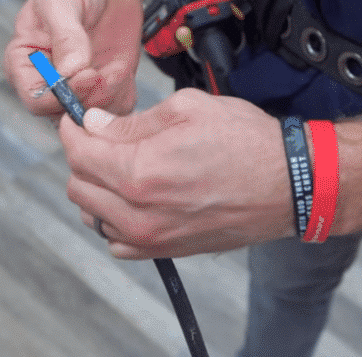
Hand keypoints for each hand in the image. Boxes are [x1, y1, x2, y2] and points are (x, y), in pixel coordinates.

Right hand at [4, 0, 142, 118]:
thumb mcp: (61, 0)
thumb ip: (65, 36)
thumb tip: (68, 72)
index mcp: (24, 62)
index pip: (34, 99)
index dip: (60, 96)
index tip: (86, 74)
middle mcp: (49, 81)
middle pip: (63, 114)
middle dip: (89, 99)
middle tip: (107, 74)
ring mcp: (78, 86)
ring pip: (92, 116)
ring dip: (110, 96)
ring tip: (118, 67)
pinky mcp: (106, 85)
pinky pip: (117, 107)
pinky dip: (124, 93)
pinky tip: (123, 68)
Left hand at [60, 88, 295, 258]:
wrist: (289, 185)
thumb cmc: (246, 142)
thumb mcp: (187, 109)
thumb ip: (133, 122)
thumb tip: (96, 125)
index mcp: (140, 171)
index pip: (78, 153)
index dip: (72, 130)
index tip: (77, 120)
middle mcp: (139, 212)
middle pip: (78, 185)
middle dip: (82, 157)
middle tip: (102, 138)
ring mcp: (151, 237)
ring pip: (92, 216)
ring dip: (95, 189)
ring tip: (119, 166)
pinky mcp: (166, 251)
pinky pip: (117, 242)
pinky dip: (114, 221)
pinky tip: (134, 198)